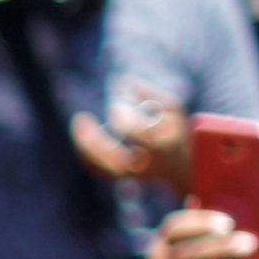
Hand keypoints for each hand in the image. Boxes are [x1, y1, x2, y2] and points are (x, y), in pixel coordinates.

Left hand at [71, 81, 190, 194]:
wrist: (179, 168)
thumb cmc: (175, 132)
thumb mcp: (173, 110)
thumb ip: (152, 93)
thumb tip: (125, 81)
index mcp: (163, 147)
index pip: (141, 135)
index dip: (125, 120)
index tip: (113, 108)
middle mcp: (146, 165)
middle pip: (116, 158)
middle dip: (96, 140)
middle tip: (79, 118)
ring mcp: (131, 175)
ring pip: (102, 167)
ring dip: (85, 147)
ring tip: (78, 123)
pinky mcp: (119, 178)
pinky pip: (96, 170)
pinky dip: (85, 154)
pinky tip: (80, 137)